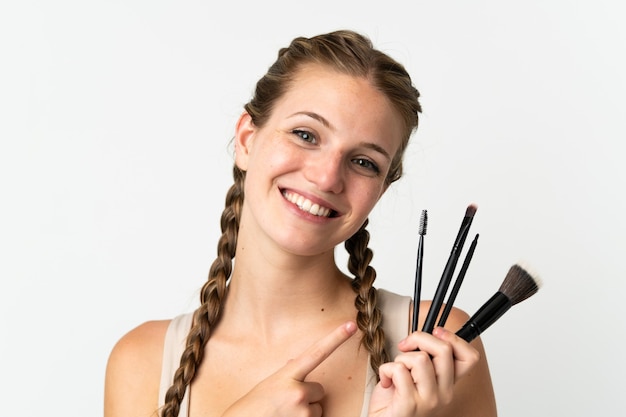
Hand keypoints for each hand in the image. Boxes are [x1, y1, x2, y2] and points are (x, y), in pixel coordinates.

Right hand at [222, 321, 356, 416]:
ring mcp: (302, 412)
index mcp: (287, 375)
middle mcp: (298, 392)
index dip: (336, 338)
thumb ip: (287, 374)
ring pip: (317, 409)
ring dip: (305, 412)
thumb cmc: (252, 407)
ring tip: (284, 414)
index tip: (352, 325)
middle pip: (319, 389)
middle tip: (286, 403)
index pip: (317, 352)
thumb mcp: (268, 384)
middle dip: (308, 396)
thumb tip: (297, 363)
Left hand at [368, 327, 479, 416]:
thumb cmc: (395, 399)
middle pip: (444, 350)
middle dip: (419, 338)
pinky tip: (387, 381)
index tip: (436, 332)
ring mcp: (429, 400)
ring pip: (420, 358)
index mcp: (448, 384)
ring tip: (396, 371)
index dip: (454, 338)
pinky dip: (386, 369)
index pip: (471, 357)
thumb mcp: (417, 374)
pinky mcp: (409, 404)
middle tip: (406, 346)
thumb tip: (427, 335)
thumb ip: (427, 357)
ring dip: (401, 358)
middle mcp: (444, 394)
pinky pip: (399, 370)